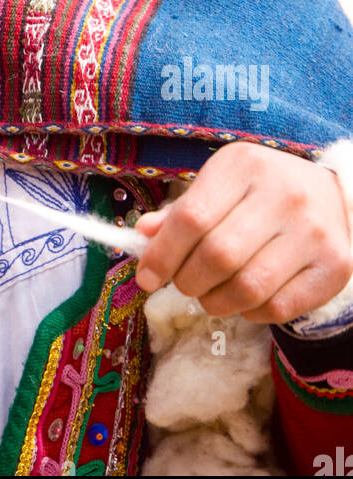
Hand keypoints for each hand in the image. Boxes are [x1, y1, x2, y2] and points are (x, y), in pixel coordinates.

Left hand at [133, 142, 352, 322]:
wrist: (331, 196)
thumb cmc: (261, 190)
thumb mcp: (219, 184)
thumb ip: (182, 211)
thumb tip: (144, 235)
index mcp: (244, 166)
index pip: (191, 219)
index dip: (162, 254)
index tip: (146, 277)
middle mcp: (283, 195)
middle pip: (217, 256)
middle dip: (187, 281)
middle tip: (183, 284)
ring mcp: (313, 232)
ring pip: (248, 288)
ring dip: (216, 302)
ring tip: (211, 295)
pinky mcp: (334, 267)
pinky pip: (278, 308)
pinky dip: (251, 313)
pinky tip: (245, 299)